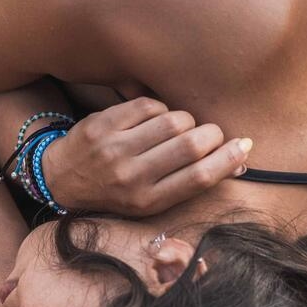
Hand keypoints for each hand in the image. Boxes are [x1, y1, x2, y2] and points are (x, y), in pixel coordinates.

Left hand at [41, 98, 251, 216]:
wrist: (62, 180)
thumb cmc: (116, 191)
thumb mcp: (151, 199)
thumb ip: (190, 182)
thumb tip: (240, 162)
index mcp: (147, 201)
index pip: (200, 177)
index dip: (229, 158)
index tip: (244, 145)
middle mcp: (131, 177)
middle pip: (192, 145)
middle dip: (211, 134)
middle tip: (210, 134)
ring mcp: (114, 150)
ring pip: (173, 120)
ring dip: (185, 120)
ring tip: (178, 127)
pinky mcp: (102, 125)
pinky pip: (148, 105)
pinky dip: (159, 108)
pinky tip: (154, 118)